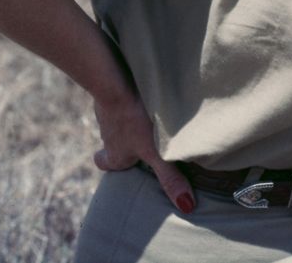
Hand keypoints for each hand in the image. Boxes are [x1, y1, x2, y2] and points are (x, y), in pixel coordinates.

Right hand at [93, 86, 195, 215]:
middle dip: (119, 140)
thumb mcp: (156, 153)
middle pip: (110, 141)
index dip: (109, 163)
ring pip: (114, 119)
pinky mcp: (111, 91)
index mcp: (115, 154)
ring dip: (126, 117)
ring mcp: (107, 112)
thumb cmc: (135, 122)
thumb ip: (170, 178)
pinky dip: (126, 96)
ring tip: (141, 112)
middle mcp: (107, 135)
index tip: (113, 162)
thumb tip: (187, 206)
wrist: (116, 85)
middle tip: (131, 136)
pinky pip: (117, 96)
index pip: (105, 163)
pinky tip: (141, 89)